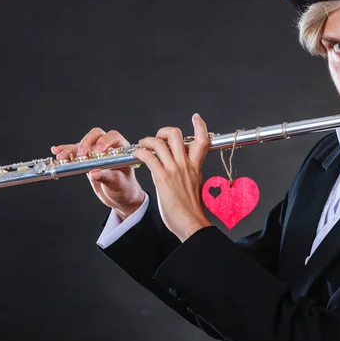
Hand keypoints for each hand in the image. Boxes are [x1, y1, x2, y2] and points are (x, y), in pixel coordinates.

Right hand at [51, 128, 145, 219]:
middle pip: (96, 136)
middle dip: (85, 143)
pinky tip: (57, 151)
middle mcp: (108, 148)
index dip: (104, 141)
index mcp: (121, 150)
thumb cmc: (124, 188)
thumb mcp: (117, 184)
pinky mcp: (86, 159)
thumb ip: (107, 177)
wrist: (120, 197)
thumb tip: (95, 172)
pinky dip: (66, 151)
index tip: (96, 151)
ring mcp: (96, 153)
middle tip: (80, 155)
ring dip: (71, 149)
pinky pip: (75, 152)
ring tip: (61, 157)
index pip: (113, 137)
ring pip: (82, 145)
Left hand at [132, 113, 211, 241]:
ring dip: (146, 140)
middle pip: (176, 134)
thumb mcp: (196, 185)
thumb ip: (191, 173)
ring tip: (142, 146)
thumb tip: (186, 169)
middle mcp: (185, 164)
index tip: (195, 117)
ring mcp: (174, 170)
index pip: (203, 140)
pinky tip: (136, 155)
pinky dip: (140, 151)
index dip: (200, 126)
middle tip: (158, 139)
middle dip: (164, 131)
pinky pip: (148, 156)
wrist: (191, 223)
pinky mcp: (162, 177)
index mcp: (196, 166)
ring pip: (159, 142)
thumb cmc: (192, 209)